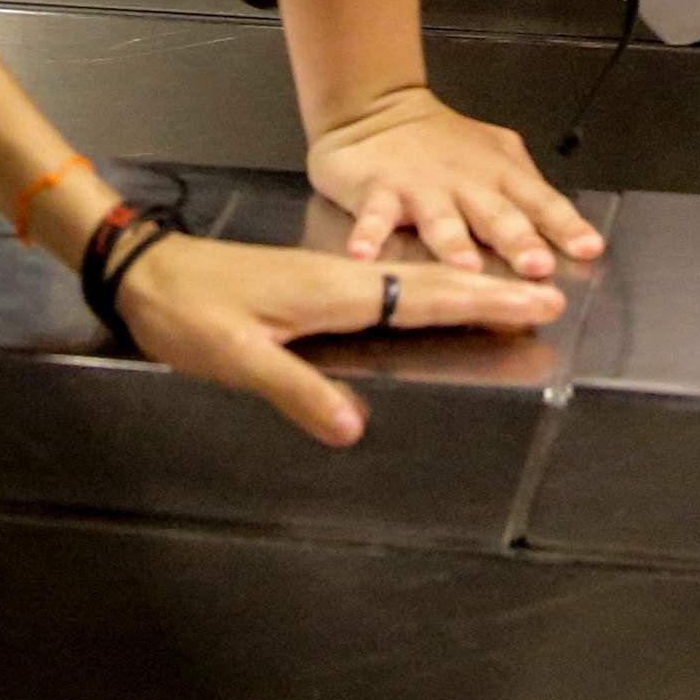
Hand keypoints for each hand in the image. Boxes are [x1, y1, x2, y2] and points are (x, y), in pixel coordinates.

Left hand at [108, 231, 564, 447]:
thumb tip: (352, 428)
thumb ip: (294, 389)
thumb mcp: (234, 356)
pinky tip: (436, 301)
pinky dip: (429, 292)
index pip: (425, 298)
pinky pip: (391, 289)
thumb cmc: (187, 310)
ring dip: (468, 288)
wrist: (147, 270)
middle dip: (494, 291)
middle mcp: (341, 280)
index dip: (483, 303)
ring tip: (515, 295)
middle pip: (434, 284)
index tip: (537, 302)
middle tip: (552, 295)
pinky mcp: (315, 287)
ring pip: (417, 284)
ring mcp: (330, 280)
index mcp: (333, 291)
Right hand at [306, 89, 604, 277]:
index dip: (566, 226)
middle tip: (536, 265)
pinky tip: (363, 255)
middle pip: (497, 215)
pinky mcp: (378, 191)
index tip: (589, 248)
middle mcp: (467, 184)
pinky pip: (374, 216)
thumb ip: (526, 189)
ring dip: (453, 242)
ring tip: (464, 266)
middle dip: (518, 240)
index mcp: (501, 176)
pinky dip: (367, 235)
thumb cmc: (444, 143)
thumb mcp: (496, 156)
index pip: (542, 202)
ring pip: (440, 219)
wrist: (377, 108)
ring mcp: (421, 188)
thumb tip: (566, 229)